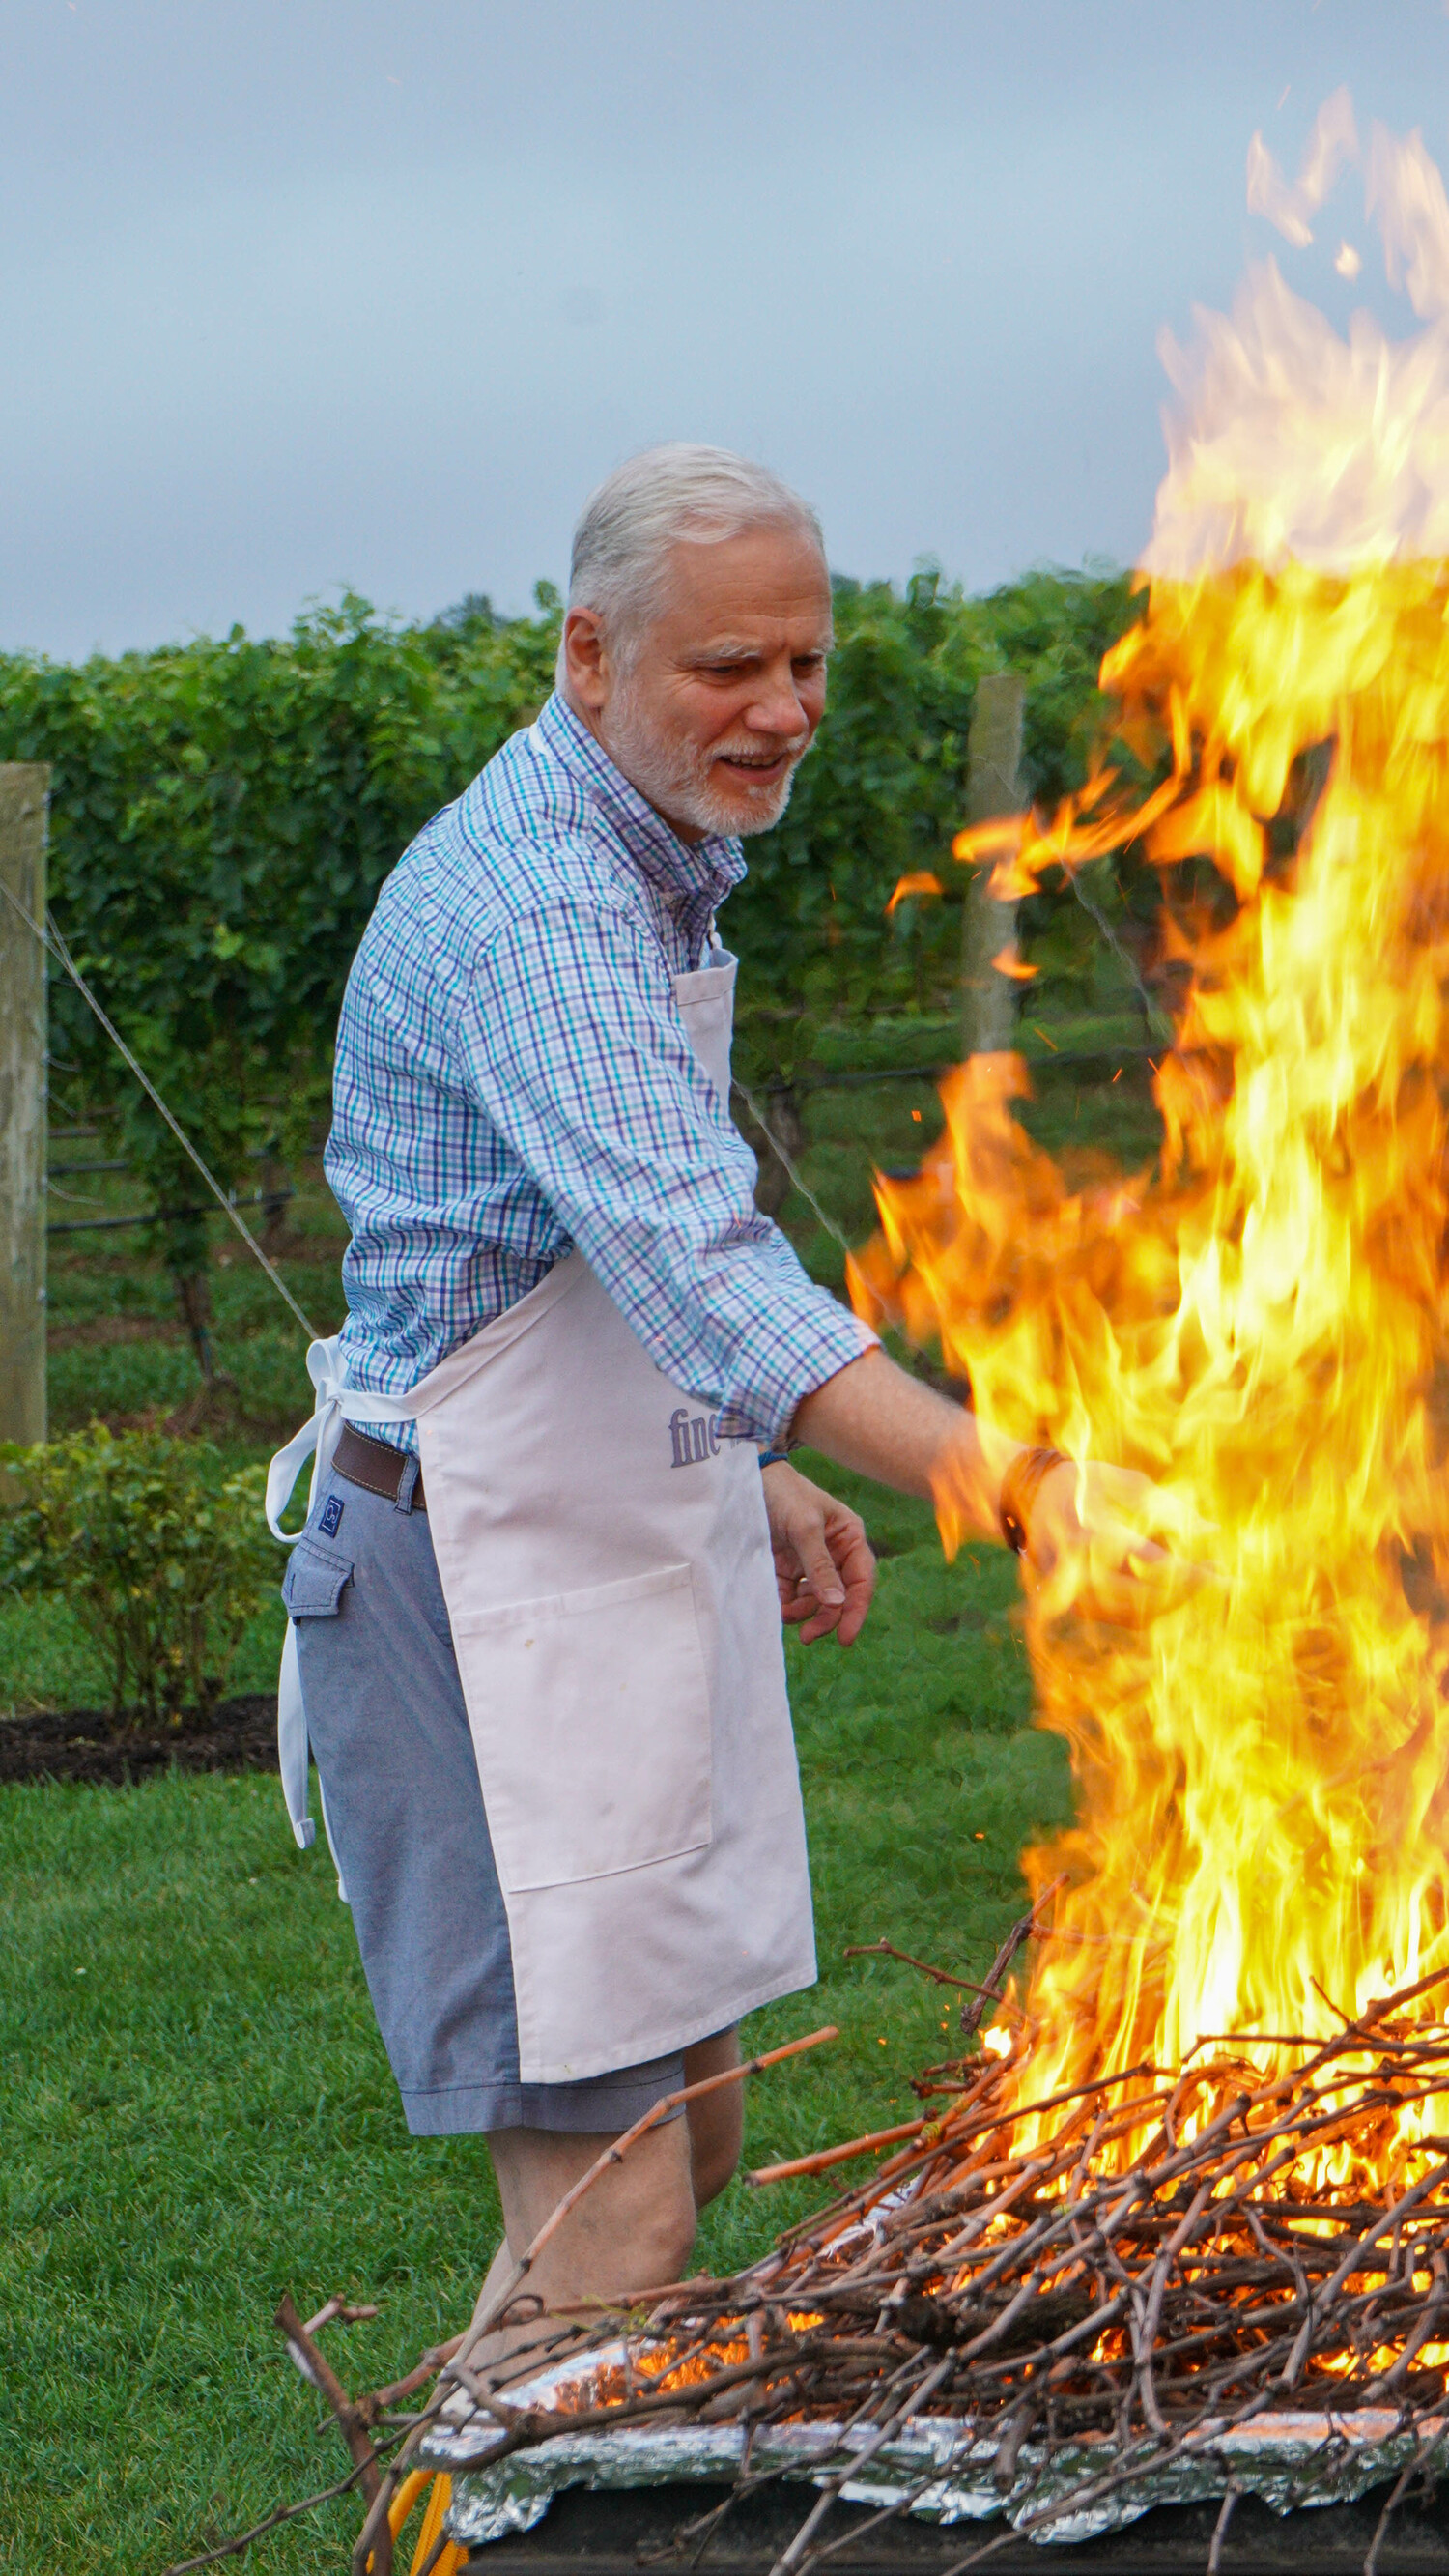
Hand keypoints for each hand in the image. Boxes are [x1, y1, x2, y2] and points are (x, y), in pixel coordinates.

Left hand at [761, 1459, 875, 1644]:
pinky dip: (786, 1605)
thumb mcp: (805, 1528)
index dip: (856, 1610)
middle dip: (825, 1617)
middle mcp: (833, 1553)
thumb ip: (820, 1566)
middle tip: (808, 1637)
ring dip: (804, 1613)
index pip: (861, 1581)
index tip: (845, 1638)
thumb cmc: (784, 1494)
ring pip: (815, 1601)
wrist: (746, 1480)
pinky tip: (778, 1607)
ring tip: (786, 1614)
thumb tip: (837, 1603)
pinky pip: (791, 1596)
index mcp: (849, 1538)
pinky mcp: (786, 1567)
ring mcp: (809, 1561)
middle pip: (838, 1597)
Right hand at [1024, 1458, 1212, 1625]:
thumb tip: (1211, 1531)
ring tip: (1200, 1574)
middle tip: (1219, 1575)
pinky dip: (1155, 1605)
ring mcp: (1077, 1594)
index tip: (1222, 1570)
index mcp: (1092, 1536)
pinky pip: (1126, 1618)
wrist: (1026, 1501)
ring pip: (1138, 1616)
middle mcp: (1081, 1573)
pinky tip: (1171, 1583)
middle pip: (1147, 1601)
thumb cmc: (1079, 1485)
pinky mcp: (1080, 1606)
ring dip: (1174, 1600)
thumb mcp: (1121, 1481)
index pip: (1153, 1565)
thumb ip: (1166, 1506)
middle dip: (1187, 1591)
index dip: (1192, 1573)